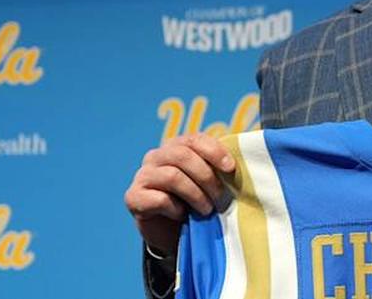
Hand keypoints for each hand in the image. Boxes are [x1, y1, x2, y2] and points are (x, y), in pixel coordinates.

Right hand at [123, 134, 235, 254]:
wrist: (172, 233)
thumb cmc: (195, 203)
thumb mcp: (209, 183)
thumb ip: (218, 169)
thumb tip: (238, 165)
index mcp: (176, 146)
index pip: (195, 139)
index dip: (214, 151)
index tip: (230, 168)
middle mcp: (156, 156)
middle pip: (183, 156)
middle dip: (206, 177)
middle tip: (220, 197)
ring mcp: (142, 175)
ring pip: (172, 176)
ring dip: (195, 195)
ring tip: (206, 209)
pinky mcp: (133, 197)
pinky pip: (159, 198)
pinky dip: (175, 208)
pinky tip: (181, 215)